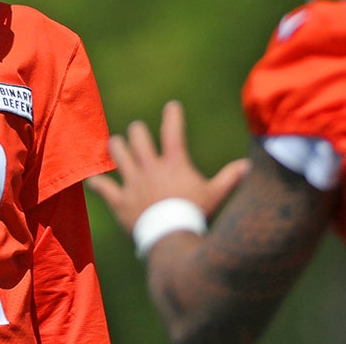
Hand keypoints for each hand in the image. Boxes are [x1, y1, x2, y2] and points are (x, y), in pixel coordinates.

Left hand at [87, 100, 249, 233]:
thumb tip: (251, 165)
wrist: (172, 240)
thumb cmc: (196, 216)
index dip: (172, 114)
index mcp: (174, 163)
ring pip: (117, 153)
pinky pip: (102, 187)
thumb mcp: (216, 196)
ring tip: (117, 144)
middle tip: (138, 132)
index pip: (172, 130)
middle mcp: (150, 167)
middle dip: (137, 131)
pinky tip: (94, 181)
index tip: (172, 106)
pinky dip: (97, 183)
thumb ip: (231, 178)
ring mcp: (133, 183)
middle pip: (137, 136)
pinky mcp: (120, 201)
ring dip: (116, 147)